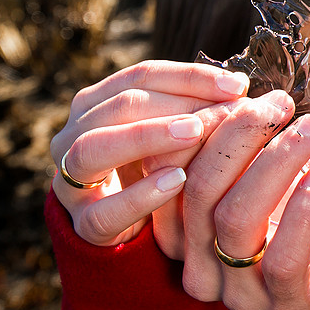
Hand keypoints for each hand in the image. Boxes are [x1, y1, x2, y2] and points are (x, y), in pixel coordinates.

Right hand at [49, 60, 249, 245]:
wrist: (131, 232)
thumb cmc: (158, 170)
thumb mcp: (172, 136)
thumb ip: (194, 110)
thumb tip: (239, 89)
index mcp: (96, 104)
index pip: (142, 76)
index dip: (191, 76)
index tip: (238, 85)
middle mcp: (73, 135)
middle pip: (120, 106)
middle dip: (176, 104)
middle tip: (225, 110)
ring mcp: (70, 180)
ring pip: (95, 148)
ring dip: (148, 136)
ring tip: (196, 133)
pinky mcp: (83, 224)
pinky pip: (105, 210)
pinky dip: (141, 195)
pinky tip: (178, 181)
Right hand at [152, 98, 309, 309]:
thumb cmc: (298, 206)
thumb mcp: (264, 169)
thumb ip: (243, 142)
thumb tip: (241, 92)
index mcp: (182, 229)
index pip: (168, 172)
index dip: (199, 126)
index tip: (238, 91)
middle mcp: (198, 264)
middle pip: (199, 190)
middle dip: (239, 136)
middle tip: (277, 103)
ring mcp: (238, 291)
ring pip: (237, 219)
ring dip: (275, 163)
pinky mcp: (285, 305)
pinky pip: (282, 261)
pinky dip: (301, 215)